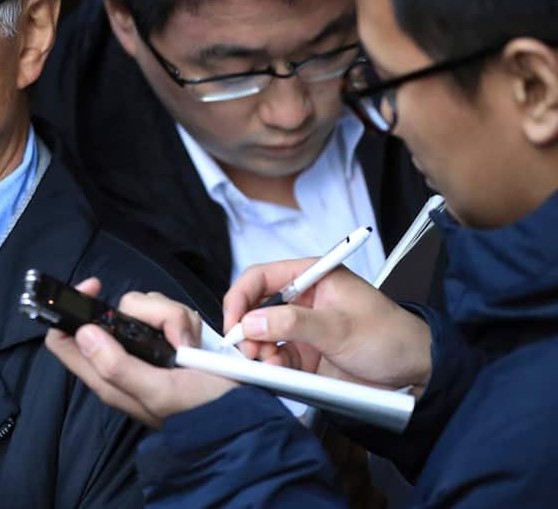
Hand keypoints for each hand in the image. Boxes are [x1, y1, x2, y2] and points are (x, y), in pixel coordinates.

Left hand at [44, 278, 235, 428]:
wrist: (241, 414)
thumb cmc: (200, 411)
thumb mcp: (157, 392)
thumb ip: (117, 366)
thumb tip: (83, 332)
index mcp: (106, 375)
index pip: (63, 338)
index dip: (69, 309)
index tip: (95, 288)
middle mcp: (121, 357)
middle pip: (114, 310)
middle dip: (146, 312)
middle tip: (172, 334)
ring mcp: (146, 347)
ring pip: (145, 307)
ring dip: (172, 318)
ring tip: (188, 344)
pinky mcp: (169, 339)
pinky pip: (169, 312)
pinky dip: (185, 321)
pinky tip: (194, 341)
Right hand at [223, 258, 432, 393]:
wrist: (417, 372)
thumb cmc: (391, 336)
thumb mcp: (339, 327)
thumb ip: (292, 323)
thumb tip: (252, 322)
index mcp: (313, 276)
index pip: (261, 277)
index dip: (241, 297)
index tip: (233, 322)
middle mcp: (303, 300)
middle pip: (256, 308)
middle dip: (247, 329)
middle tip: (247, 349)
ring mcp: (303, 327)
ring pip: (262, 336)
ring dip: (259, 351)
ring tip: (269, 364)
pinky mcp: (305, 353)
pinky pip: (276, 357)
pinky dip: (272, 366)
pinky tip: (279, 373)